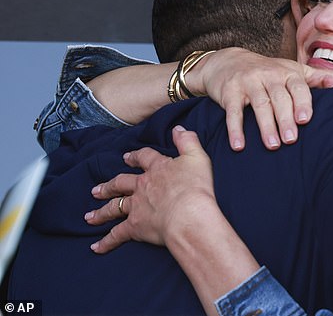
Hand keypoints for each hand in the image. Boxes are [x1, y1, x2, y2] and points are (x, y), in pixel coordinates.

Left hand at [85, 126, 216, 252]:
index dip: (136, 156)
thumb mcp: (197, 158)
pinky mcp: (135, 227)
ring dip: (101, 212)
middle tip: (97, 189)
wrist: (189, 215)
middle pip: (121, 183)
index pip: (144, 158)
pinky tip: (96, 248)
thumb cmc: (196, 188)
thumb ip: (188, 141)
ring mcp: (136, 206)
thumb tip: (179, 129)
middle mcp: (142, 186)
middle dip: (109, 186)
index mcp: (158, 169)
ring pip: (114, 208)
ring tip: (90, 217)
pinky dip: (106, 242)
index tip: (128, 156)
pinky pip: (117, 235)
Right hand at [189, 47, 332, 150]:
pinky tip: (239, 146)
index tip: (305, 120)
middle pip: (279, 98)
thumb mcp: (291, 70)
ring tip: (272, 146)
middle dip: (285, 119)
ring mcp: (248, 82)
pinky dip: (235, 128)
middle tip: (291, 140)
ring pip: (259, 104)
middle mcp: (268, 75)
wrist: (228, 61)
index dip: (302, 102)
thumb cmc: (267, 71)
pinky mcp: (229, 92)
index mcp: (286, 73)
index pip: (297, 87)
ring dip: (265, 126)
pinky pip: (233, 111)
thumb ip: (316, 78)